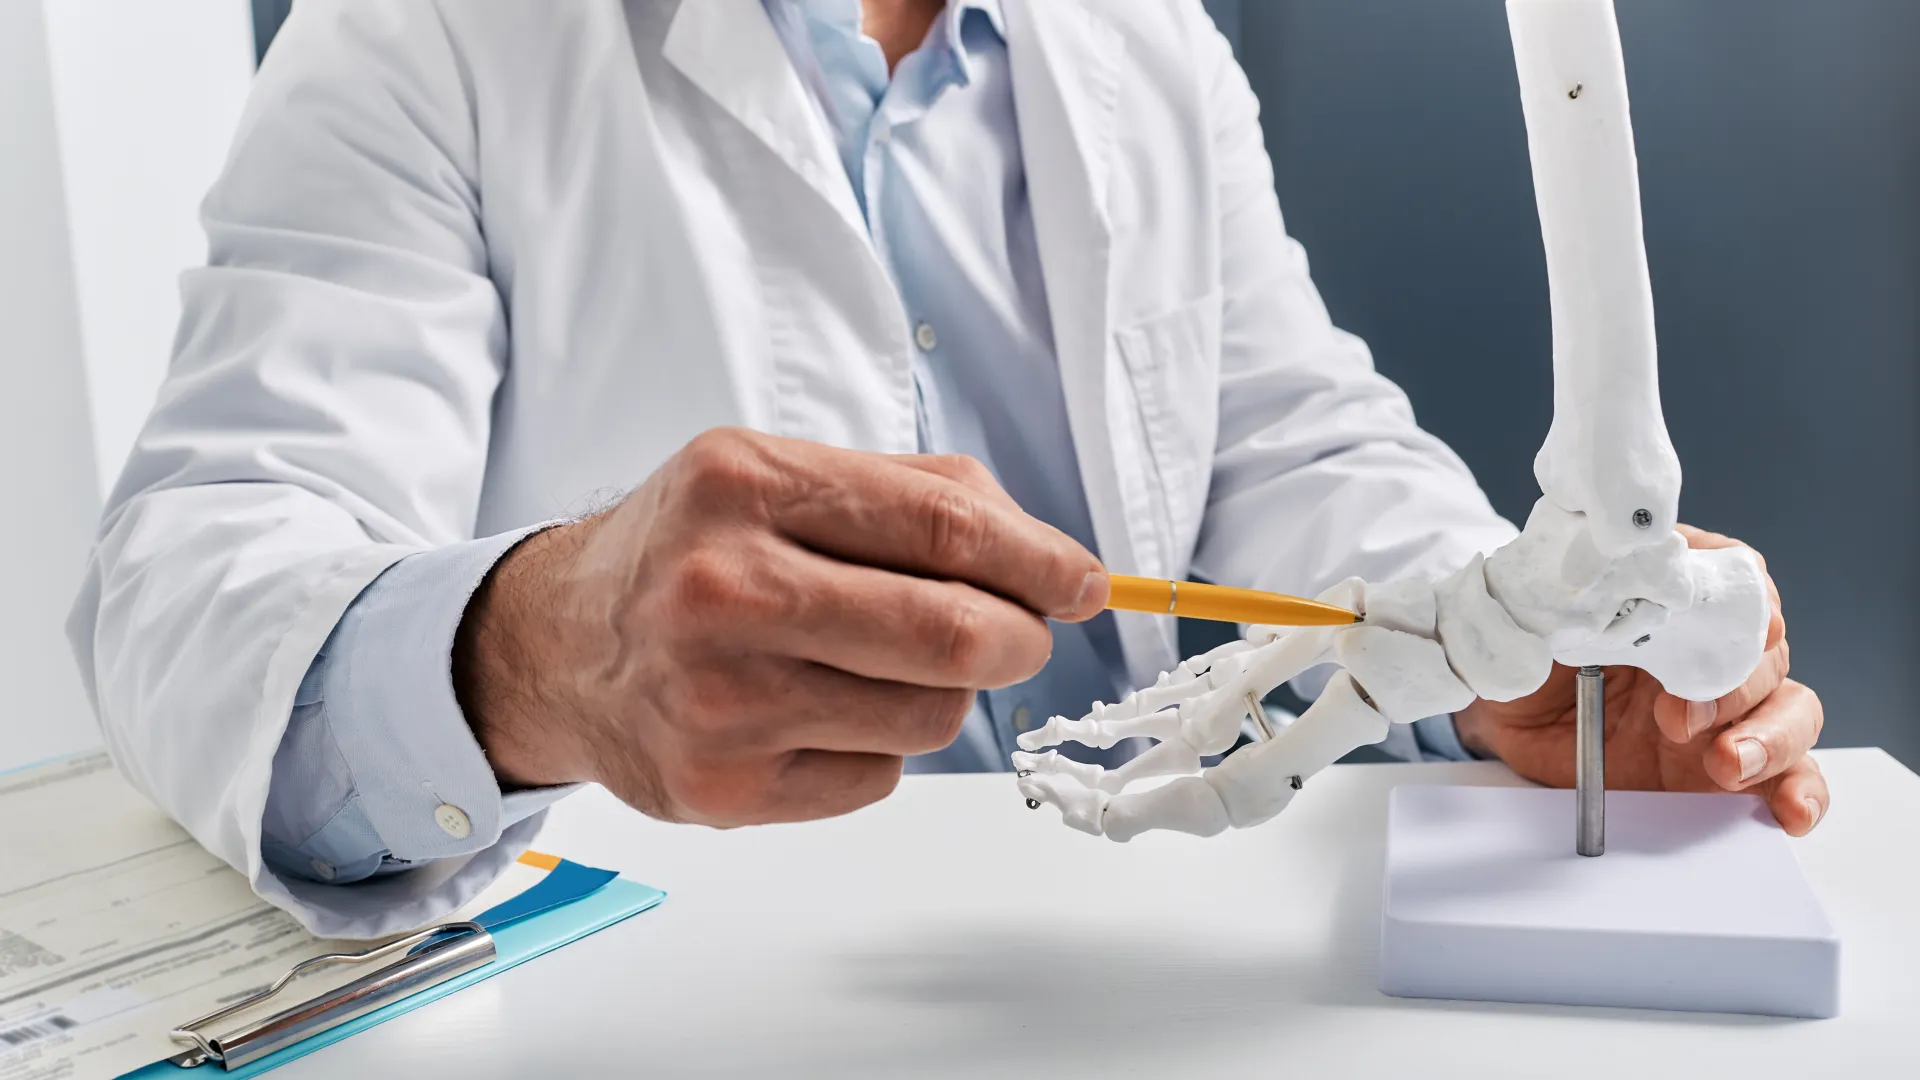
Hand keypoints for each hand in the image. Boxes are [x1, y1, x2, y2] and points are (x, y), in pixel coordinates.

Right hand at [453, 427, 1106, 825]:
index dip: (1039, 560)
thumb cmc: (688, 553)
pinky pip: (878, 776)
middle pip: (951, 634)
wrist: (557, 647)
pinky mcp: (721, 789)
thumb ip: (912, 495)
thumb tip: (1045, 557)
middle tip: (1023, 636)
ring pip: (929, 716)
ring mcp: (719, 700)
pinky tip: (819, 711)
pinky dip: (879, 745)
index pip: (943, 525)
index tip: (1082, 582)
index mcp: (746, 484)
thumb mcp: (775, 477)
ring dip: (942, 693)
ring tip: (883, 665)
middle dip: (1020, 639)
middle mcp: (724, 590)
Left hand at [1454, 525, 1827, 834]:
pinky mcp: (1726, 765)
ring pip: (1792, 710)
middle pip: (1766, 652)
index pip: (1737, 580)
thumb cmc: (1526, 652)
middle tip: (1681, 716)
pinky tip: (1790, 811)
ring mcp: (1726, 709)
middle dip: (1735, 685)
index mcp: (1673, 596)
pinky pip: (1786, 777)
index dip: (1745, 602)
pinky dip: (1799, 792)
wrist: (1505, 715)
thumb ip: (1564, 605)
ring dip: (1771, 737)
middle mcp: (1711, 648)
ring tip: (1727, 764)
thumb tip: (1582, 604)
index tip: (1740, 627)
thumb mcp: (1532, 618)